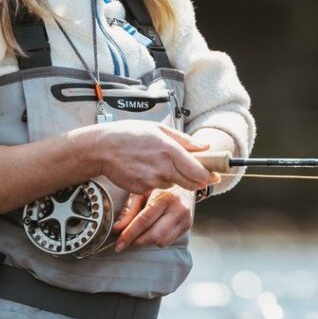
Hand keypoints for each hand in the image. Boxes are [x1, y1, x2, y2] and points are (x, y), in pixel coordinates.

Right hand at [86, 121, 220, 194]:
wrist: (102, 148)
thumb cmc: (129, 134)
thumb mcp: (157, 129)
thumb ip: (184, 140)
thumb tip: (204, 147)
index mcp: (169, 150)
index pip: (197, 170)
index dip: (209, 175)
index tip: (215, 175)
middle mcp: (163, 168)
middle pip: (189, 182)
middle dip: (194, 179)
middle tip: (193, 172)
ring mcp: (151, 180)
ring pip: (171, 184)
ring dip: (171, 177)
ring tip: (155, 162)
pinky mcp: (141, 189)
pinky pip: (155, 187)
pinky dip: (155, 180)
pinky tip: (144, 168)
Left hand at [111, 186, 196, 251]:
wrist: (184, 180)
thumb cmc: (159, 186)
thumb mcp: (141, 192)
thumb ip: (129, 210)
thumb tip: (117, 229)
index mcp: (164, 197)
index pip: (144, 221)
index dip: (129, 234)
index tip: (119, 243)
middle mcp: (178, 209)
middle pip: (155, 235)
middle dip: (137, 242)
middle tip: (124, 243)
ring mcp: (185, 219)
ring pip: (162, 241)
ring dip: (146, 243)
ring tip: (137, 236)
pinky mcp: (187, 226)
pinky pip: (168, 241)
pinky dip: (156, 241)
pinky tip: (150, 233)